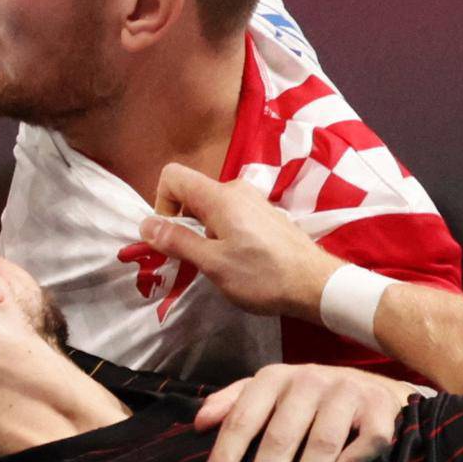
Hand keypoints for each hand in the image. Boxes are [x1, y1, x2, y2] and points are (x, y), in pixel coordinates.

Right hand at [139, 163, 339, 319]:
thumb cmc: (262, 275)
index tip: (171, 236)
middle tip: (192, 258)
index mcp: (220, 196)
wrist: (316, 285)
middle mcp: (236, 189)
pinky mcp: (265, 215)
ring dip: (202, 231)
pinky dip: (222, 233)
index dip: (162, 203)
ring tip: (218, 263)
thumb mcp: (213, 263)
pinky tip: (240, 260)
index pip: (173, 176)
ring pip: (210, 206)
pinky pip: (230, 214)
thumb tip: (146, 224)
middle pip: (191, 193)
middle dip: (181, 222)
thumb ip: (177, 241)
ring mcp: (253, 201)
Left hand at [195, 364, 414, 461]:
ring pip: (323, 443)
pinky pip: (367, 441)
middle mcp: (309, 381)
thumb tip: (199, 423)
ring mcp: (347, 393)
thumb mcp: (268, 391)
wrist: (373, 386)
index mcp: (274, 379)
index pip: (243, 418)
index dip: (225, 454)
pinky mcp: (380, 409)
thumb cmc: (309, 398)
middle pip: (281, 436)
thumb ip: (232, 402)